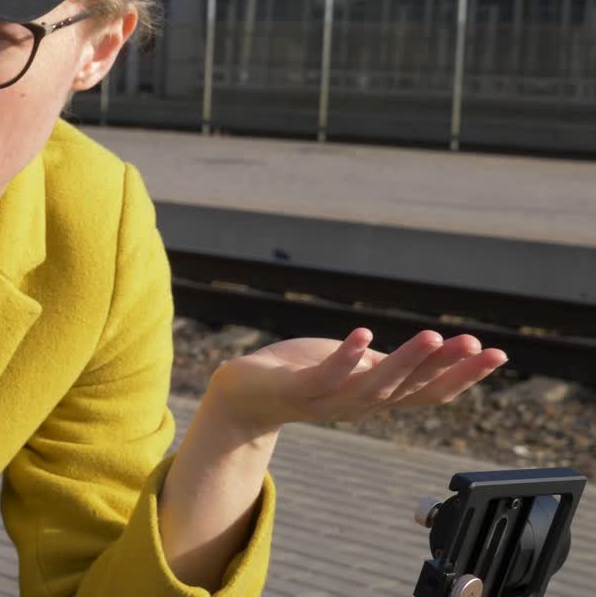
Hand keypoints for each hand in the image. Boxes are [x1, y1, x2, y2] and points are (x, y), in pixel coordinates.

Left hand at [207, 328, 507, 432]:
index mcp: (376, 398)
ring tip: (433, 335)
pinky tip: (363, 335)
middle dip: (446, 367)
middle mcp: (358, 405)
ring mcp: (327, 400)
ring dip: (405, 361)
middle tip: (480, 344)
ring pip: (374, 385)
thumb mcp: (353, 366)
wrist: (243, 394)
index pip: (428, 392)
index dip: (463, 376)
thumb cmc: (301, 373)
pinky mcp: (296, 390)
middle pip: (409, 389)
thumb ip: (387, 365)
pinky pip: (324, 376)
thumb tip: (432, 351)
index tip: (497, 354)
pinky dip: (345, 358)